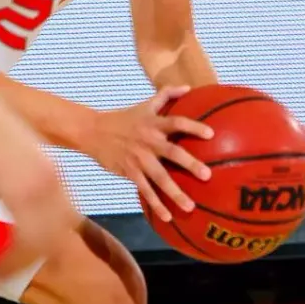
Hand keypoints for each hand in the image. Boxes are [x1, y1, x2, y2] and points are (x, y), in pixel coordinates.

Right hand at [0, 101, 79, 263]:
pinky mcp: (18, 193)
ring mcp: (39, 187)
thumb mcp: (9, 157)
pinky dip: (10, 260)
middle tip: (13, 267)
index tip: (33, 253)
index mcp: (54, 173)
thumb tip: (9, 195)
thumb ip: (16, 180)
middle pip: (59, 234)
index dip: (51, 239)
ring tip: (0, 271)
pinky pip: (24, 240)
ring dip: (21, 262)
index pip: (67, 218)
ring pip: (43, 242)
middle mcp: (54, 182)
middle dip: (38, 255)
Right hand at [87, 86, 213, 222]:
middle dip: (190, 164)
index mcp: (154, 123)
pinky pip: (145, 190)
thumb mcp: (144, 104)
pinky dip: (156, 204)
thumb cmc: (124, 118)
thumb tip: (188, 87)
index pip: (177, 122)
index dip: (193, 128)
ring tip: (191, 206)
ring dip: (175, 193)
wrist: (93, 131)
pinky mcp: (129, 172)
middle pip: (172, 153)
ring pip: (159, 177)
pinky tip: (168, 217)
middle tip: (207, 175)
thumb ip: (166, 94)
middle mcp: (148, 141)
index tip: (211, 135)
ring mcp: (139, 158)